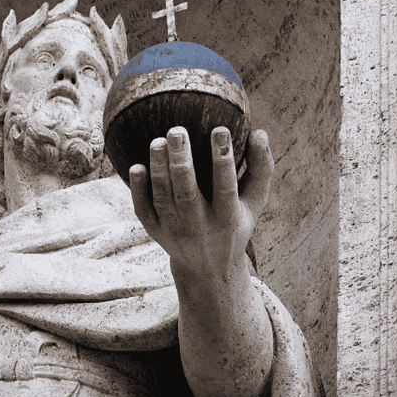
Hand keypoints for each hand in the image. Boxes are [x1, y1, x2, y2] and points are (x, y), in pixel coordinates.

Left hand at [129, 126, 272, 279]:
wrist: (209, 267)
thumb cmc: (235, 221)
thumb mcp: (254, 201)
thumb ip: (261, 167)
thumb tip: (259, 132)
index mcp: (227, 217)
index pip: (225, 186)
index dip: (222, 159)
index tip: (220, 130)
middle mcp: (200, 226)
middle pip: (187, 193)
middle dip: (181, 161)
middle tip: (177, 130)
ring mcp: (175, 231)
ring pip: (163, 198)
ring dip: (158, 169)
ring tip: (157, 141)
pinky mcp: (156, 232)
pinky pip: (143, 210)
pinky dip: (138, 190)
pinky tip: (136, 166)